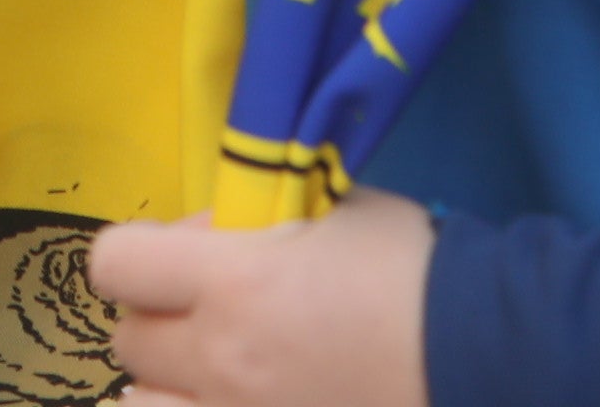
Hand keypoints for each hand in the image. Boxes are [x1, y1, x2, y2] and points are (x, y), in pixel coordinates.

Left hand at [90, 189, 432, 406]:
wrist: (483, 356)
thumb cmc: (414, 272)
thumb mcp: (340, 211)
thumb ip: (265, 220)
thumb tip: (217, 237)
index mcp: (235, 282)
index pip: (115, 264)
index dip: (139, 252)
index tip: (181, 254)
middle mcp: (219, 359)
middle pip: (127, 339)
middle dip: (159, 313)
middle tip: (210, 307)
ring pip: (139, 404)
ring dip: (165, 382)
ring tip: (210, 370)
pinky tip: (227, 399)